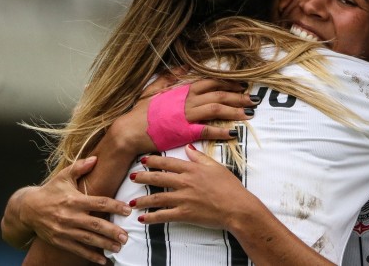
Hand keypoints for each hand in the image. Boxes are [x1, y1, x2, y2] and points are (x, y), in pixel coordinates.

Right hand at [17, 157, 130, 263]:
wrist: (27, 209)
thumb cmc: (50, 191)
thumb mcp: (63, 176)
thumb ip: (80, 167)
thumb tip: (96, 158)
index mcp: (74, 200)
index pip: (99, 203)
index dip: (115, 206)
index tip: (128, 210)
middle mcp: (69, 216)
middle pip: (95, 224)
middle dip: (112, 231)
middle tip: (126, 236)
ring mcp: (64, 230)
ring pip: (88, 239)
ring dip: (104, 244)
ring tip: (119, 247)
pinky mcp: (59, 240)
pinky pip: (77, 249)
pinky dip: (90, 256)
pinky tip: (102, 260)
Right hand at [110, 78, 256, 154]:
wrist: (127, 131)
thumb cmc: (140, 113)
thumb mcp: (153, 90)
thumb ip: (169, 77)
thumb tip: (183, 66)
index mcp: (182, 90)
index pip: (211, 82)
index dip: (228, 82)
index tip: (242, 84)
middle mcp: (187, 100)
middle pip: (219, 94)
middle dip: (238, 96)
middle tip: (254, 99)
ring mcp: (186, 115)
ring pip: (216, 109)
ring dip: (235, 110)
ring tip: (249, 114)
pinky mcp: (184, 131)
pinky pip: (206, 129)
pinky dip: (221, 130)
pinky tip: (233, 132)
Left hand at [130, 144, 253, 228]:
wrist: (237, 207)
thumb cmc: (230, 186)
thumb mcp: (216, 167)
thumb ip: (200, 158)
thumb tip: (188, 148)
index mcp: (193, 169)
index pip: (169, 162)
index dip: (154, 161)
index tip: (143, 160)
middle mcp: (185, 182)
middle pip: (159, 178)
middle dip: (143, 177)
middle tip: (132, 177)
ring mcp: (183, 198)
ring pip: (157, 198)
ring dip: (142, 200)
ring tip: (131, 201)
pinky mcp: (184, 213)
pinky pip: (163, 215)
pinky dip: (151, 218)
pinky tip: (142, 219)